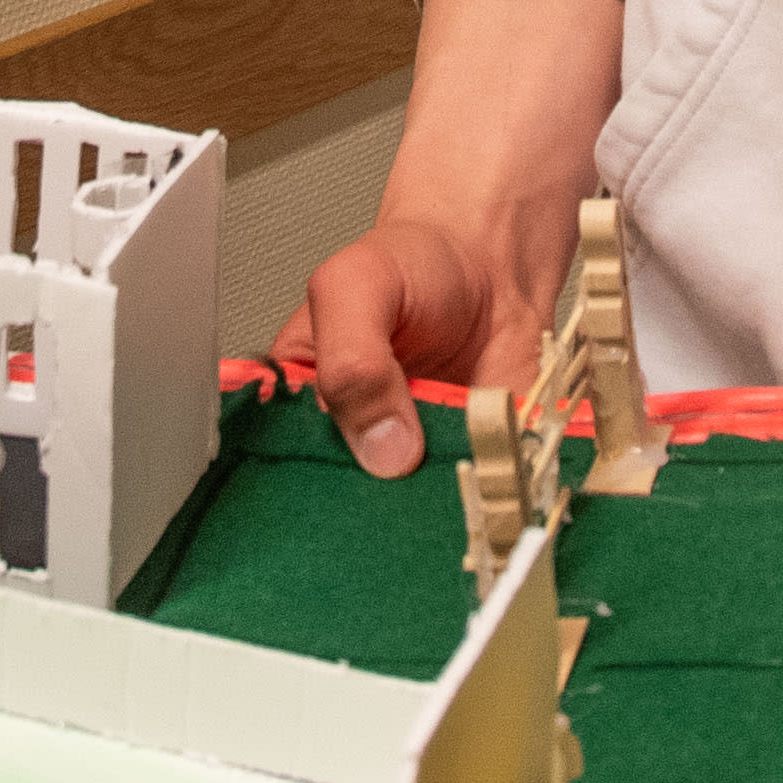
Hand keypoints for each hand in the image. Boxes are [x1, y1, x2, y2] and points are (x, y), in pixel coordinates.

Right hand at [272, 0, 625, 478]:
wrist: (494, 261)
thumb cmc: (414, 262)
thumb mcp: (357, 286)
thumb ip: (351, 362)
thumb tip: (382, 448)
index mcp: (303, 402)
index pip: (286, 466)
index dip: (304, 494)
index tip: (344, 492)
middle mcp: (354, 442)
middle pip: (349, 507)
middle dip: (378, 518)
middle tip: (407, 501)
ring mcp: (413, 464)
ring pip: (413, 522)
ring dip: (436, 520)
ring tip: (456, 494)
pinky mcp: (471, 472)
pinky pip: (476, 508)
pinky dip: (490, 510)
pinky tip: (496, 500)